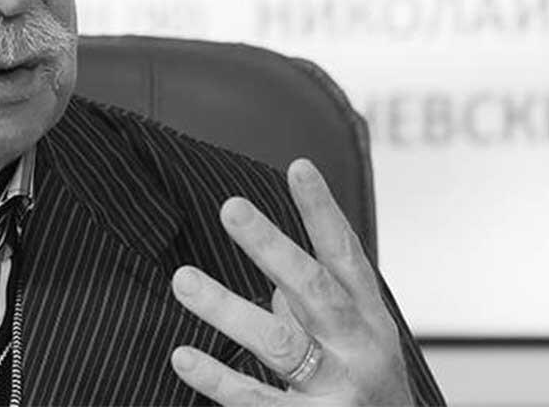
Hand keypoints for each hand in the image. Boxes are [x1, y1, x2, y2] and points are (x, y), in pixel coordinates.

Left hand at [169, 159, 412, 405]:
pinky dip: (218, 378)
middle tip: (231, 207)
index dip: (323, 209)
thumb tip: (271, 256)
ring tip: (183, 279)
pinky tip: (183, 356)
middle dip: (272, 246)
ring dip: (226, 308)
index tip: (298, 166)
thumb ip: (315, 297)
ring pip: (277, 343)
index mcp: (366, 314)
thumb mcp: (355, 335)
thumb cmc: (364, 385)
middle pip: (313, 288)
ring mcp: (337, 387)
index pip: (344, 253)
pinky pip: (256, 401)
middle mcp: (357, 346)